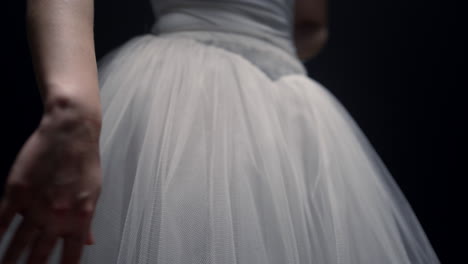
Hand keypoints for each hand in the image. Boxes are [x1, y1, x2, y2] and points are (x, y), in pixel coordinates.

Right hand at [0, 107, 101, 263]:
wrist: (71, 133)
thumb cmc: (85, 161)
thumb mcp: (93, 192)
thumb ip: (86, 221)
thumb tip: (88, 242)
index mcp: (80, 219)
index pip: (70, 256)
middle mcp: (57, 217)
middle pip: (40, 254)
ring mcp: (36, 206)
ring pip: (18, 242)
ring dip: (9, 259)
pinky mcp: (17, 192)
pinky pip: (2, 219)